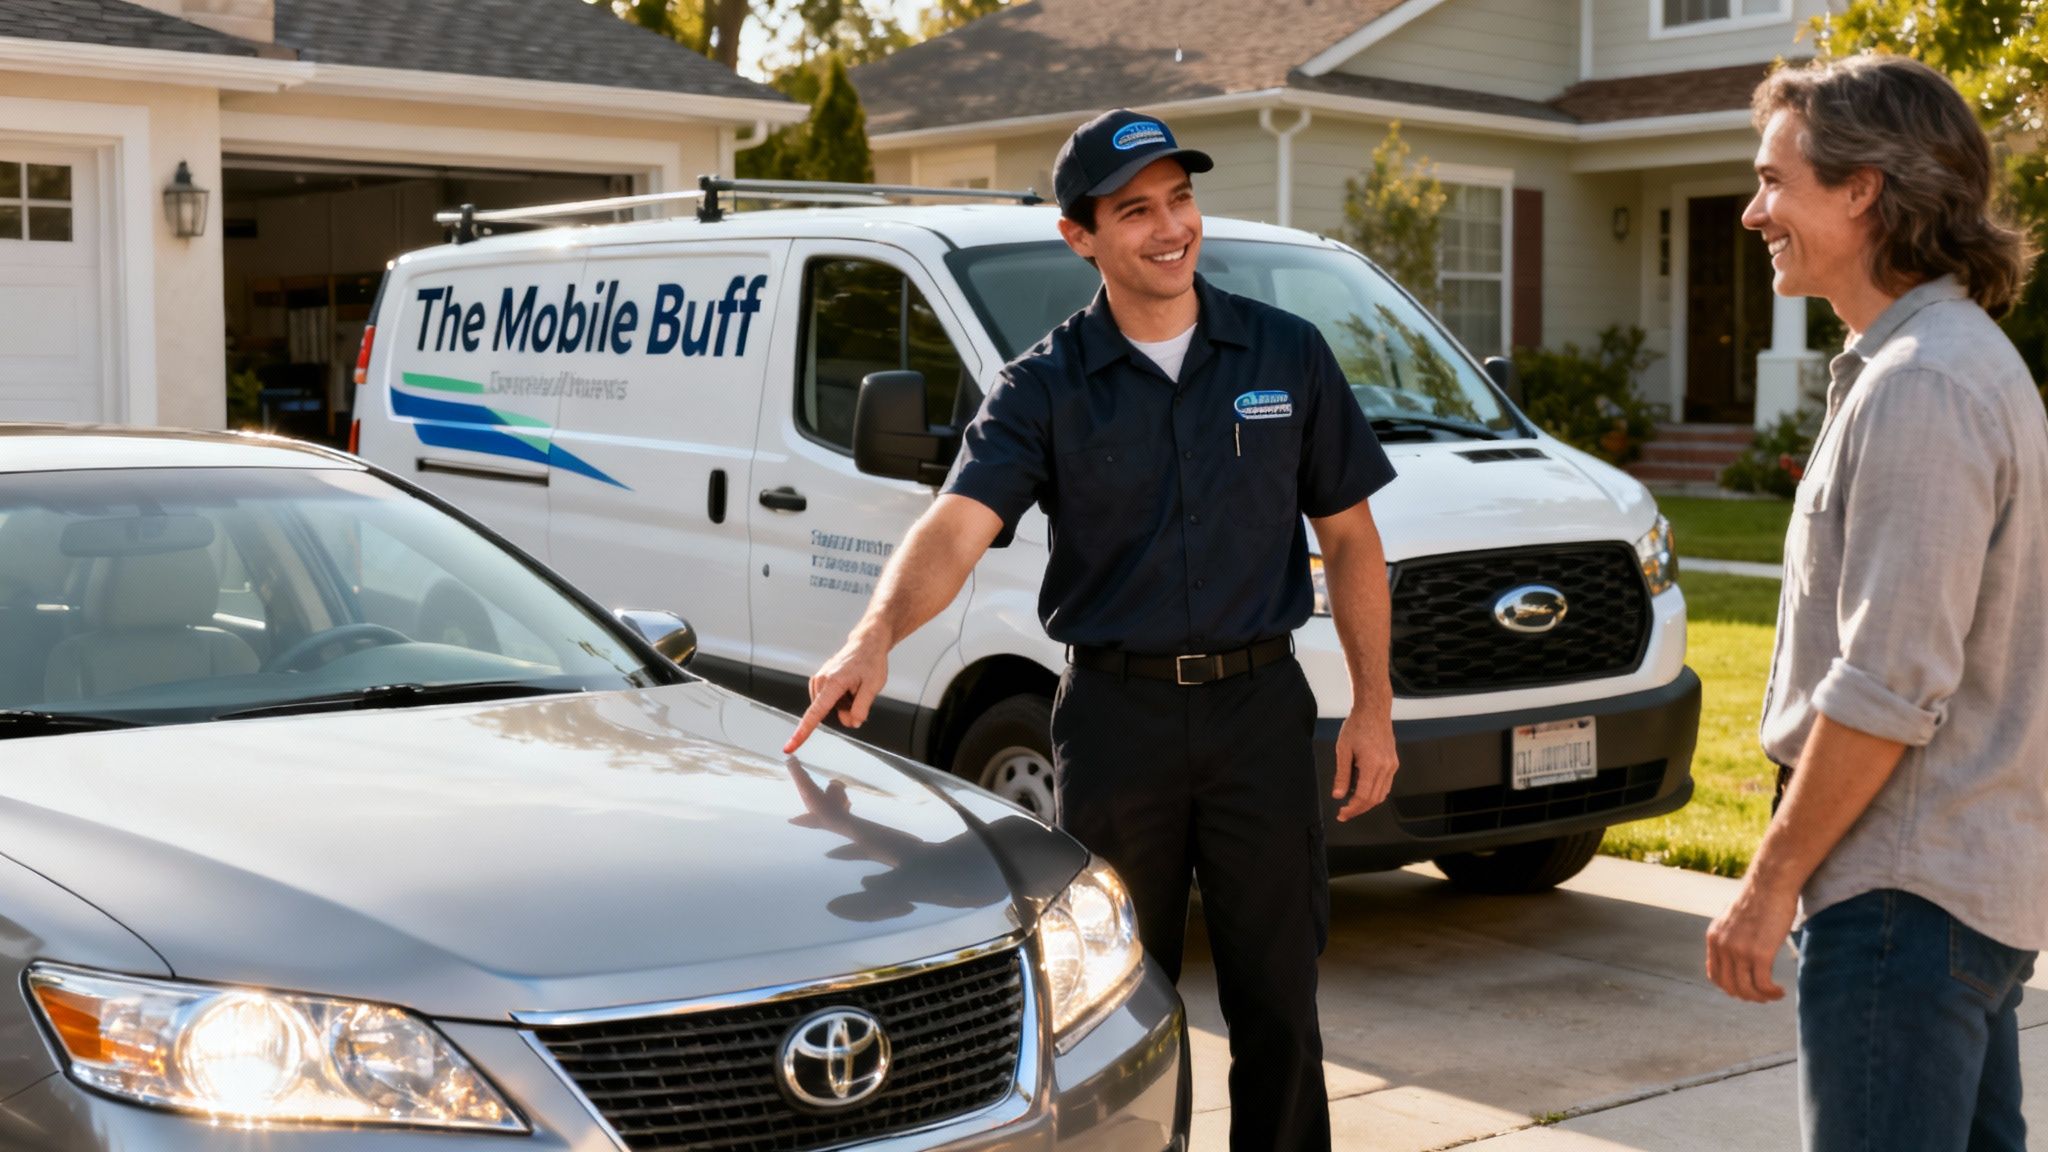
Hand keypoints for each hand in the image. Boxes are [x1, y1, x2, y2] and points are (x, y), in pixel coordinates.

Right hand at [784, 633, 888, 753]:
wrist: (866, 643)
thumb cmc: (870, 660)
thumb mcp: (874, 685)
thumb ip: (862, 707)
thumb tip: (853, 722)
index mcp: (832, 683)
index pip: (815, 714)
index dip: (803, 733)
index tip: (790, 746)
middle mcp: (820, 681)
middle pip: (829, 713)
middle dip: (846, 710)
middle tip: (860, 692)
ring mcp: (818, 680)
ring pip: (830, 707)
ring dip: (844, 703)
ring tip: (855, 685)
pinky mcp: (819, 681)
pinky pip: (829, 700)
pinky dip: (841, 698)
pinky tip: (849, 685)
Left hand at [1332, 711, 1397, 820]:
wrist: (1374, 710)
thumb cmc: (1357, 726)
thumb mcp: (1343, 749)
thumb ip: (1341, 774)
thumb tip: (1338, 795)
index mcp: (1372, 764)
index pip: (1363, 796)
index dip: (1352, 809)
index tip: (1341, 814)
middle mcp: (1386, 767)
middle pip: (1374, 799)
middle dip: (1359, 809)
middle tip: (1344, 813)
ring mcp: (1392, 766)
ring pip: (1382, 794)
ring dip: (1367, 802)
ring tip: (1351, 803)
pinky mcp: (1393, 763)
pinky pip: (1386, 785)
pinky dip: (1374, 792)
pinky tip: (1362, 790)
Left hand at [1705, 877, 1797, 1001]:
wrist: (1770, 884)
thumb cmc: (1758, 900)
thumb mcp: (1733, 920)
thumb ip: (1730, 937)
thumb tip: (1735, 957)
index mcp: (1714, 938)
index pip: (1714, 975)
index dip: (1729, 987)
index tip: (1745, 988)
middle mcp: (1722, 946)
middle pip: (1730, 986)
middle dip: (1747, 996)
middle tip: (1762, 996)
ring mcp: (1740, 951)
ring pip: (1746, 989)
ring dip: (1761, 997)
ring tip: (1774, 995)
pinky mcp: (1760, 953)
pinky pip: (1763, 984)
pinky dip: (1771, 993)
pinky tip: (1780, 991)